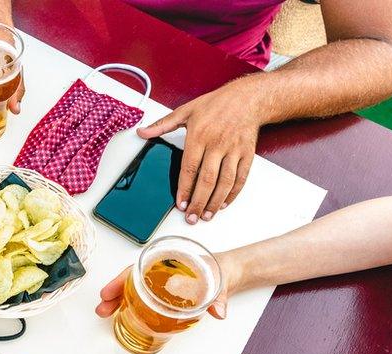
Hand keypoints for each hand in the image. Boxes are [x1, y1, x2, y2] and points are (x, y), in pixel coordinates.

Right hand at [95, 253, 241, 319]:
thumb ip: (220, 297)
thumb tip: (218, 311)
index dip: (122, 280)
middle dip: (114, 294)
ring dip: (118, 301)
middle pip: (132, 281)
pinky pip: (143, 298)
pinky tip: (122, 314)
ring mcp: (162, 283)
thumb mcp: (222, 281)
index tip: (109, 291)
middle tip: (102, 309)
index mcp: (171, 262)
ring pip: (134, 289)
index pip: (140, 269)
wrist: (228, 271)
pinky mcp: (165, 294)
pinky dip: (130, 305)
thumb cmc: (220, 269)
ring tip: (106, 313)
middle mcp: (162, 271)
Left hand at [138, 81, 262, 223]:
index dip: (184, 189)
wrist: (248, 98)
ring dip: (215, 202)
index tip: (181, 204)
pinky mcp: (247, 154)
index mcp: (199, 135)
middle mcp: (217, 144)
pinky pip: (241, 178)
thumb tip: (142, 131)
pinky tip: (223, 203)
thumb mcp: (186, 110)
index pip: (189, 169)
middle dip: (199, 202)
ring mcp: (233, 150)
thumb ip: (163, 125)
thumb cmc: (217, 104)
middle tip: (192, 217)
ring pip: (225, 182)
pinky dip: (233, 193)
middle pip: (207, 180)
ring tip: (207, 215)